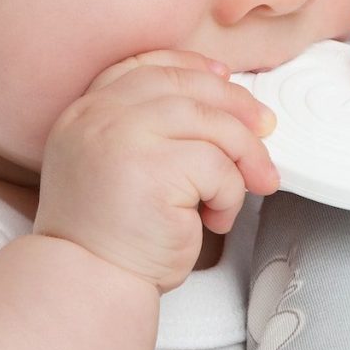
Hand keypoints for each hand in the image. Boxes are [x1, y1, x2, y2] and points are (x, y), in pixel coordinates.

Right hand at [36, 48, 280, 294]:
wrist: (88, 282)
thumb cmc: (109, 235)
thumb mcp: (115, 165)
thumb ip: (147, 129)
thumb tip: (224, 101)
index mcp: (86, 112)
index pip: (145, 66)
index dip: (192, 68)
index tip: (224, 79)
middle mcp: (99, 117)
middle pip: (186, 88)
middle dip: (235, 106)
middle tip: (264, 130)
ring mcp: (124, 139)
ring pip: (212, 125)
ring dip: (242, 157)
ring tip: (243, 190)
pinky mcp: (154, 171)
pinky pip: (219, 168)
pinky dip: (230, 195)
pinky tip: (215, 219)